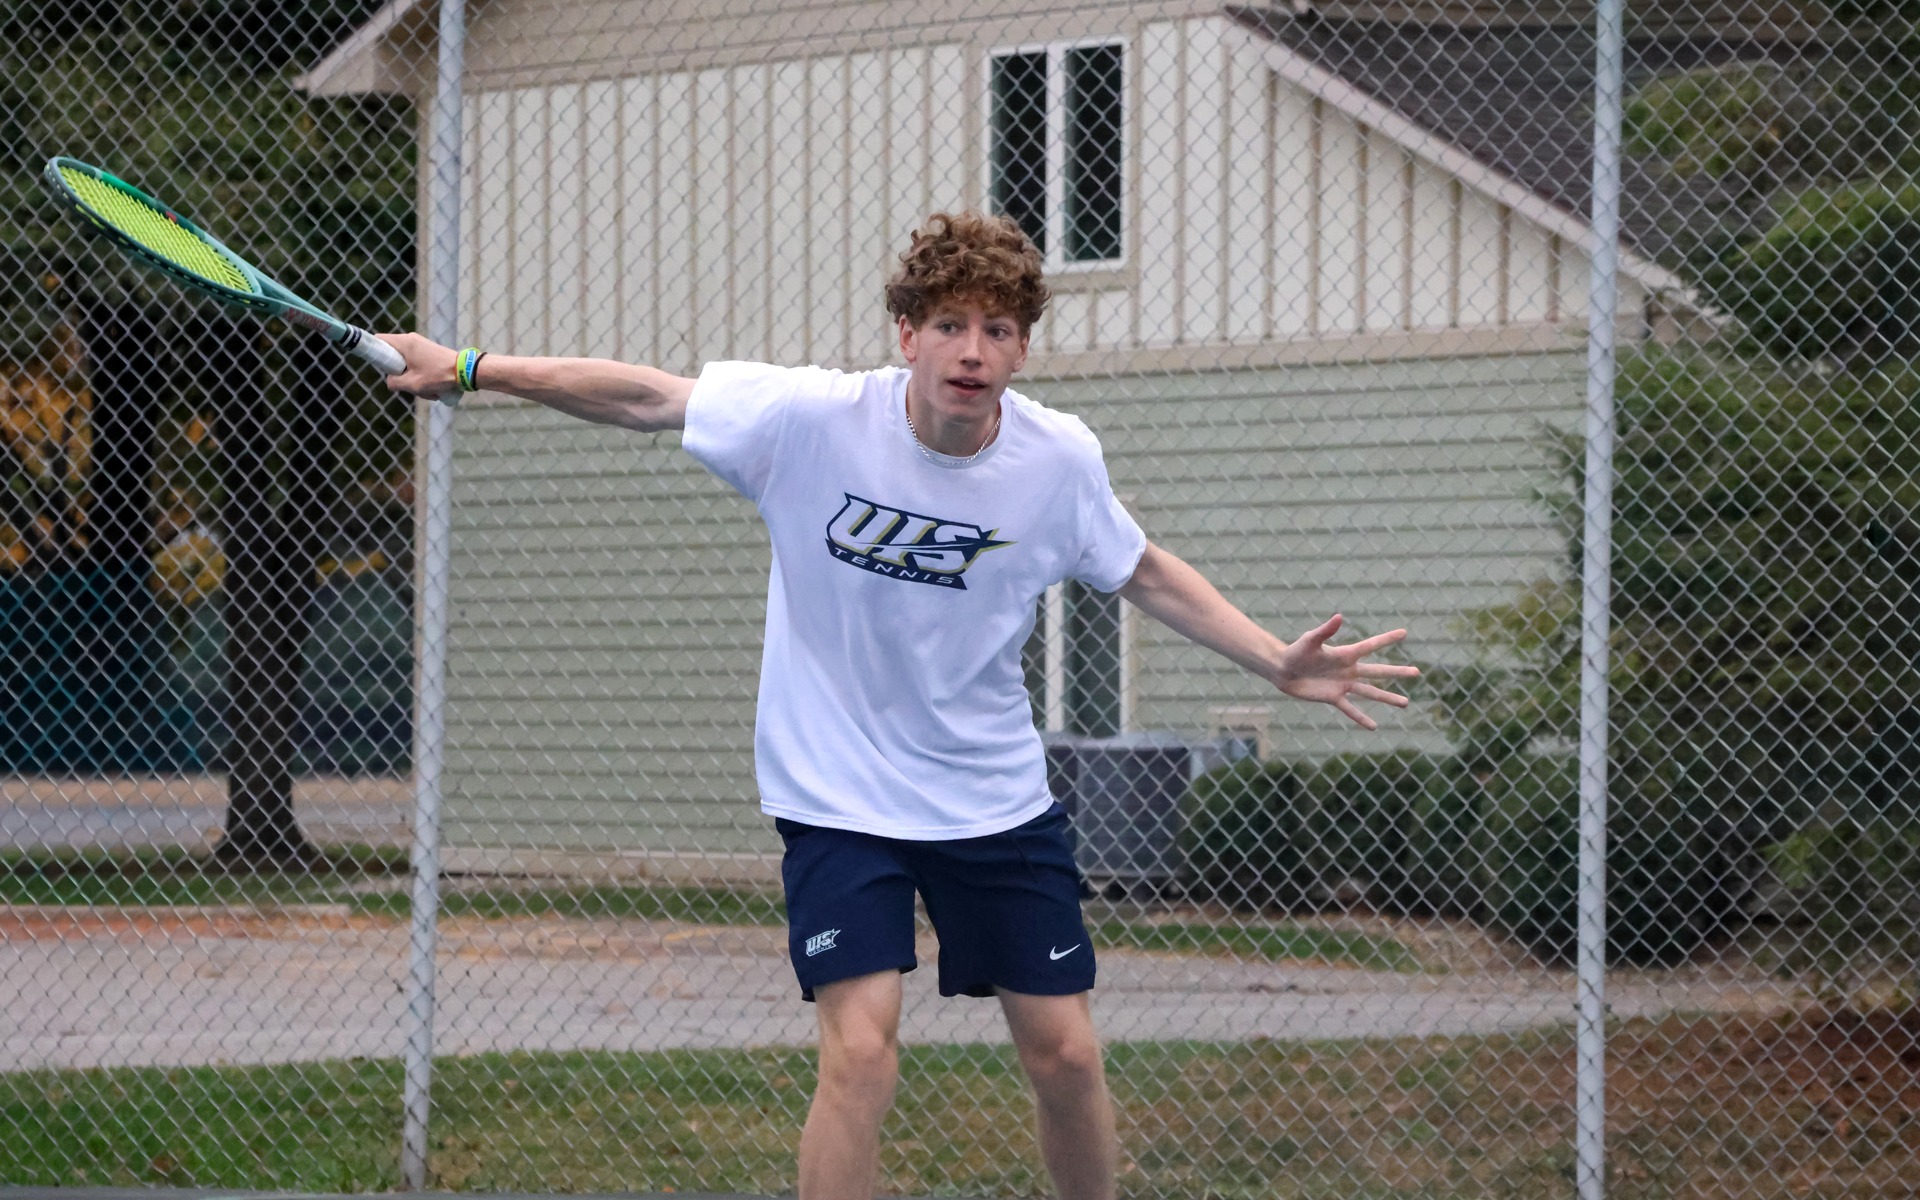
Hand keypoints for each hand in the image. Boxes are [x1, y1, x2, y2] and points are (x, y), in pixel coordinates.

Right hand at [376, 332, 459, 397]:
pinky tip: (433, 389)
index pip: (378, 340)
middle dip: (398, 373)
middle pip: (392, 356)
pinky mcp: (429, 353)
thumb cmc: (439, 376)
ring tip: (426, 389)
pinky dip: (422, 378)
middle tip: (406, 382)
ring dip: (413, 380)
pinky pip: (417, 366)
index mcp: (404, 342)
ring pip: (406, 364)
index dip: (373, 352)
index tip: (379, 367)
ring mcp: (421, 346)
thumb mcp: (412, 384)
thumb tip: (391, 381)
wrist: (466, 371)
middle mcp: (411, 340)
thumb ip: (394, 382)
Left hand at [1269, 614, 1418, 730]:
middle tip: (1417, 672)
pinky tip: (1374, 726)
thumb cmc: (1295, 652)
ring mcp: (1343, 685)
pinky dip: (1361, 718)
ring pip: (1371, 692)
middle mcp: (1349, 670)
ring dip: (1388, 697)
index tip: (1404, 633)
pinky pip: (1350, 710)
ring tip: (1405, 703)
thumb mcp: (1310, 640)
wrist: (1283, 670)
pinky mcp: (1334, 697)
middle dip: (1398, 672)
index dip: (1387, 638)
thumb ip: (1325, 630)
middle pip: (1379, 671)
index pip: (1371, 645)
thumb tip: (1339, 617)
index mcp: (1346, 654)